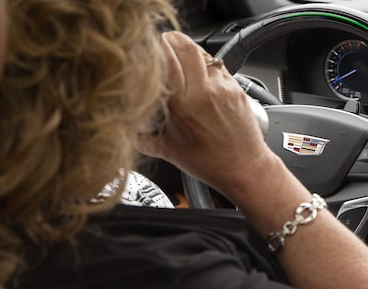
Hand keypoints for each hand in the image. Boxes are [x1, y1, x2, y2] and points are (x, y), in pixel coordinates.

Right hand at [136, 31, 273, 196]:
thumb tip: (123, 128)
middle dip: (173, 39)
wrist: (244, 168)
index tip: (147, 47)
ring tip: (181, 57)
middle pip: (186, 47)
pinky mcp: (237, 89)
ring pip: (205, 55)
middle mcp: (203, 92)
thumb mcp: (166, 150)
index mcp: (182, 104)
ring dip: (191, 51)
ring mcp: (223, 88)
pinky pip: (219, 68)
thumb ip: (140, 137)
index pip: (166, 59)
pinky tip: (201, 75)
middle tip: (164, 42)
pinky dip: (207, 66)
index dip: (155, 47)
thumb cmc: (209, 163)